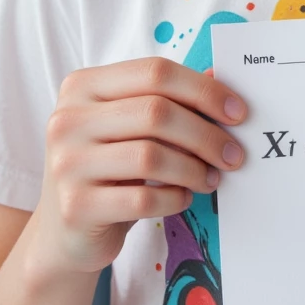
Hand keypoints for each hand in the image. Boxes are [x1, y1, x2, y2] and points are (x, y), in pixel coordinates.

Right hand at [38, 58, 247, 274]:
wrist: (66, 232)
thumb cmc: (109, 169)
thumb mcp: (130, 127)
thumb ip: (167, 99)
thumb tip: (217, 75)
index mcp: (83, 86)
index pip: (155, 72)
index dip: (203, 90)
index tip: (238, 112)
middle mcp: (67, 119)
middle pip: (156, 112)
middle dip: (205, 134)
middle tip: (233, 154)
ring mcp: (67, 163)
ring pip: (151, 156)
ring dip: (193, 169)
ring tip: (210, 179)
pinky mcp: (75, 207)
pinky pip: (143, 199)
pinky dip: (174, 198)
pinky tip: (182, 198)